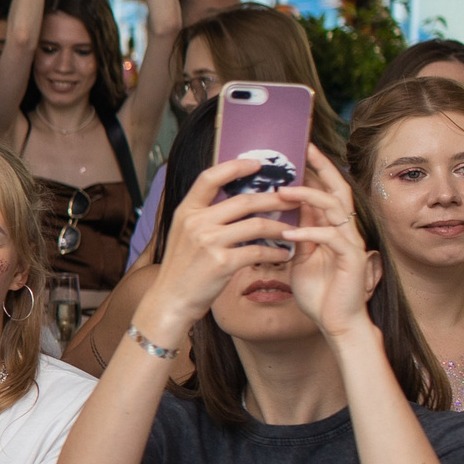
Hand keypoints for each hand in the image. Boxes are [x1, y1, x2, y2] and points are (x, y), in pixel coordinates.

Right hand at [138, 156, 299, 342]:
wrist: (170, 300)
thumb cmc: (182, 268)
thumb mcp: (184, 234)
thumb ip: (205, 216)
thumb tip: (237, 200)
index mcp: (186, 211)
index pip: (210, 177)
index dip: (235, 166)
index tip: (257, 163)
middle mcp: (196, 223)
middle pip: (243, 200)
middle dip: (273, 198)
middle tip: (292, 199)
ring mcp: (209, 242)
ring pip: (257, 225)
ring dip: (280, 227)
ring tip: (292, 230)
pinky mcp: (222, 263)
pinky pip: (258, 251)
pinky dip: (276, 252)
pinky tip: (284, 254)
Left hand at [279, 146, 380, 341]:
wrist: (335, 322)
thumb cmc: (318, 292)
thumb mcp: (300, 257)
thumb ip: (296, 234)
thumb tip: (283, 211)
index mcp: (332, 228)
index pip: (324, 191)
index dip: (314, 171)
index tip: (298, 151)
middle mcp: (345, 230)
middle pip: (337, 190)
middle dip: (321, 168)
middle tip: (304, 149)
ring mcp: (350, 243)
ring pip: (334, 208)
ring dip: (308, 197)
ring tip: (283, 192)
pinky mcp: (352, 259)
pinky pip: (332, 238)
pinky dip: (310, 232)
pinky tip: (290, 233)